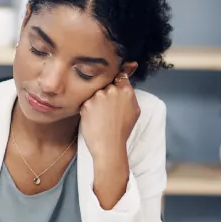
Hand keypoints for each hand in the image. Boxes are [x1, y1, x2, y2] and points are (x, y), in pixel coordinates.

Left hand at [80, 74, 139, 208]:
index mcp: (126, 90)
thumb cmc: (122, 130)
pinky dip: (88, 109)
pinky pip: (86, 101)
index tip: (113, 85)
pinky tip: (93, 119)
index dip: (115, 81)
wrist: (109, 145)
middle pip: (106, 84)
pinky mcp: (86, 103)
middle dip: (105, 93)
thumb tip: (124, 80)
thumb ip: (129, 94)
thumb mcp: (134, 110)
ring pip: (94, 93)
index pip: (120, 76)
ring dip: (95, 101)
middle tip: (106, 109)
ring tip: (100, 117)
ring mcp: (98, 96)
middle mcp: (112, 90)